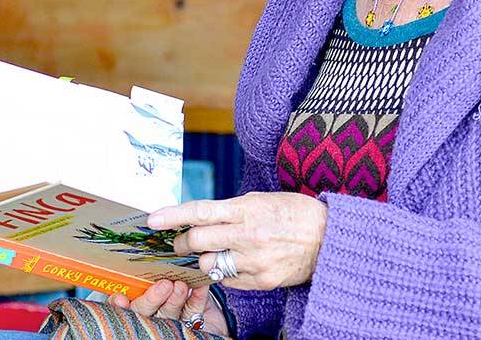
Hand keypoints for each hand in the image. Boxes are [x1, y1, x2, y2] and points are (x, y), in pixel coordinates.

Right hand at [107, 279, 229, 335]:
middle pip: (146, 312)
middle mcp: (153, 313)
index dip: (120, 304)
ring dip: (174, 300)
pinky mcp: (192, 321)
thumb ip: (145, 270)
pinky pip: (193, 310)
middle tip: (163, 285)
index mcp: (139, 303)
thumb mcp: (155, 272)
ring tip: (180, 286)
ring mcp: (171, 320)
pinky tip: (200, 285)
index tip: (120, 297)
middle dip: (151, 299)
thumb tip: (139, 256)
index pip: (126, 305)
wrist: (202, 295)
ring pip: (169, 313)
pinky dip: (197, 297)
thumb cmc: (172, 277)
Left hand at [148, 192, 327, 290]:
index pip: (201, 212)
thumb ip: (232, 209)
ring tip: (215, 252)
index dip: (173, 216)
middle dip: (182, 242)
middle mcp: (249, 235)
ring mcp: (255, 261)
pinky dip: (224, 272)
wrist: (328, 238)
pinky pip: (227, 281)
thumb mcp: (262, 200)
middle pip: (197, 241)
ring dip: (204, 259)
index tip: (151, 219)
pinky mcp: (261, 281)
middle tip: (180, 241)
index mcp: (248, 209)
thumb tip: (201, 217)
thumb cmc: (294, 213)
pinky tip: (234, 263)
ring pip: (208, 264)